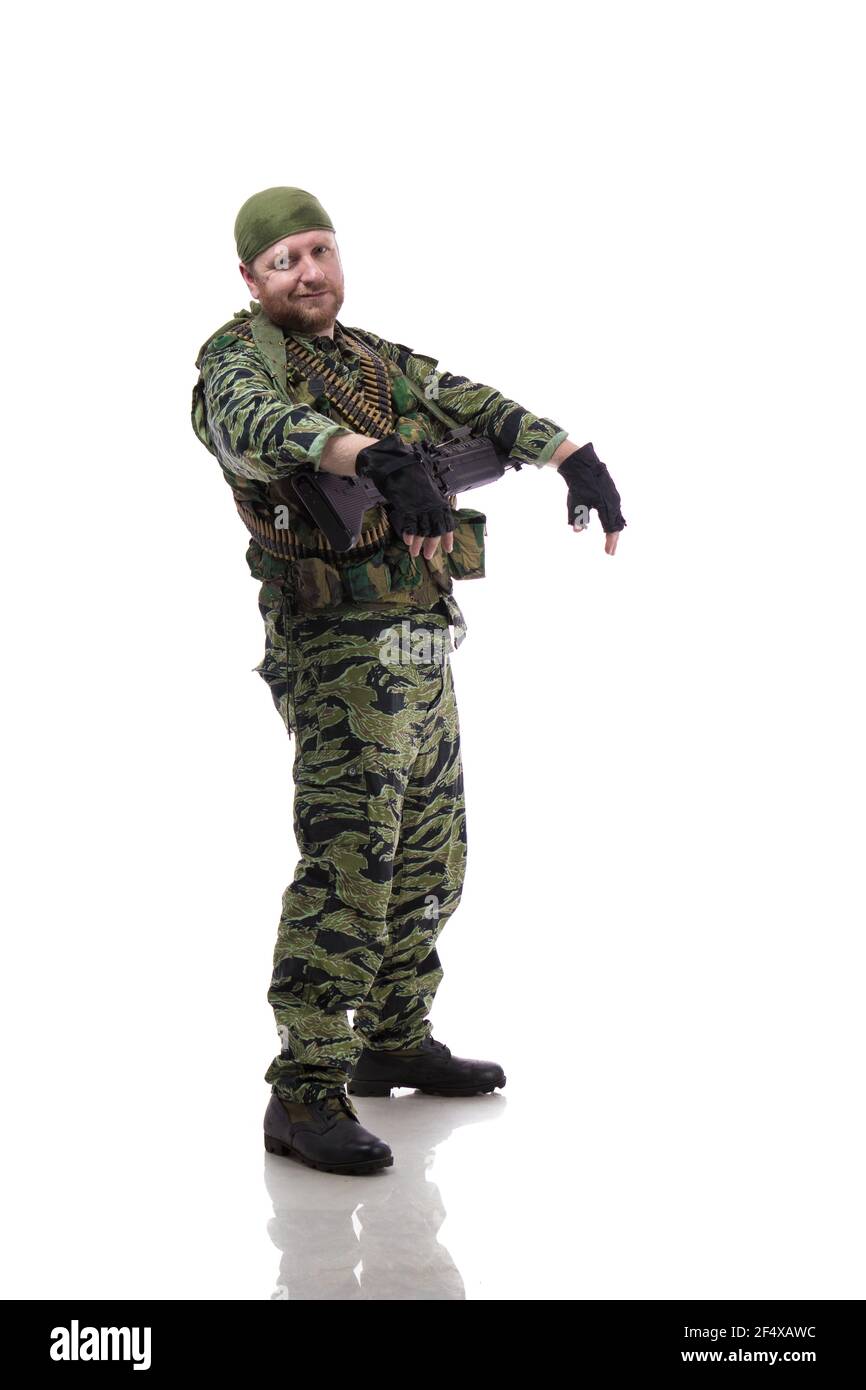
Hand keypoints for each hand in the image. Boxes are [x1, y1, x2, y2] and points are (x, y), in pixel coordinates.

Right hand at [356, 434, 454, 557]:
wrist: (399, 464)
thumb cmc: (412, 475)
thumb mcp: (427, 489)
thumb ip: (431, 503)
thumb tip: (433, 517)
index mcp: (438, 501)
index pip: (447, 523)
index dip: (448, 537)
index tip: (448, 549)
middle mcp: (431, 506)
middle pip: (435, 530)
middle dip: (432, 545)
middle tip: (428, 556)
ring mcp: (419, 506)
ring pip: (421, 530)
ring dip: (418, 543)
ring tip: (414, 553)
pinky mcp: (406, 506)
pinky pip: (409, 524)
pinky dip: (408, 534)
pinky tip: (407, 540)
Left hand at [557, 442, 625, 553]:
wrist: (584, 465)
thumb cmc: (579, 484)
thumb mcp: (576, 503)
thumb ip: (576, 518)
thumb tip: (577, 531)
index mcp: (606, 506)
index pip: (610, 528)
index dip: (610, 542)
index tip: (608, 553)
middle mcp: (613, 503)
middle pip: (616, 525)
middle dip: (613, 539)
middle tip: (610, 552)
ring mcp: (614, 497)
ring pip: (617, 518)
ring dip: (614, 530)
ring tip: (611, 541)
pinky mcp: (612, 493)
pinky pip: (615, 511)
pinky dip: (614, 521)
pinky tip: (611, 524)